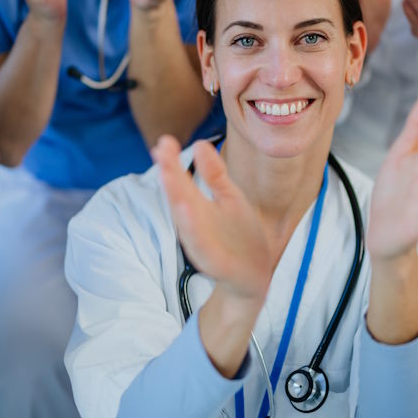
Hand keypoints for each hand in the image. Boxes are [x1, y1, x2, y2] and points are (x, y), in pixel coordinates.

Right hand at [153, 136, 272, 304]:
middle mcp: (196, 224)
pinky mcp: (215, 262)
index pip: (181, 181)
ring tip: (170, 177)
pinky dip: (194, 232)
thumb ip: (214, 174)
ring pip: (186, 222)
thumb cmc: (240, 236)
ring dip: (178, 201)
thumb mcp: (229, 198)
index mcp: (199, 207)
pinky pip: (202, 247)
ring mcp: (203, 243)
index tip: (164, 141)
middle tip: (162, 150)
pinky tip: (190, 214)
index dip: (171, 162)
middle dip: (170, 175)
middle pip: (179, 197)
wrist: (255, 275)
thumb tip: (200, 144)